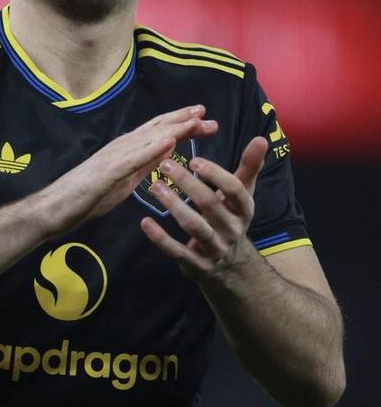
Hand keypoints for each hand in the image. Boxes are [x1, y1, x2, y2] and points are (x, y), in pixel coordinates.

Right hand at [44, 105, 217, 233]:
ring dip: (174, 127)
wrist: (55, 208)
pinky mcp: (107, 171)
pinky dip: (152, 148)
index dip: (181, 124)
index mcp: (126, 151)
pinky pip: (133, 159)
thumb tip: (167, 150)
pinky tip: (169, 141)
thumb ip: (144, 164)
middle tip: (207, 113)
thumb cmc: (86, 196)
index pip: (158, 133)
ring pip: (148, 138)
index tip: (203, 118)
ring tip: (195, 120)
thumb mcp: (125, 180)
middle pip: (157, 129)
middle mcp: (121, 147)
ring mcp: (113, 157)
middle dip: (183, 120)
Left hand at [140, 136, 267, 280]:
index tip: (194, 158)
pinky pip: (177, 252)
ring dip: (173, 206)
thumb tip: (261, 138)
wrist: (231, 267)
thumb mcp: (243, 194)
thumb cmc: (231, 217)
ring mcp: (215, 249)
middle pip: (210, 205)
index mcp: (244, 209)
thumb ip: (249, 167)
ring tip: (154, 186)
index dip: (215, 174)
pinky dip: (161, 238)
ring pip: (194, 226)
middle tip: (165, 164)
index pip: (234, 189)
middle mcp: (232, 229)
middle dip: (187, 184)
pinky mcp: (197, 266)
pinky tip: (145, 222)